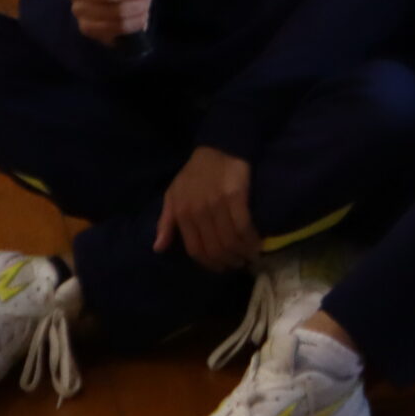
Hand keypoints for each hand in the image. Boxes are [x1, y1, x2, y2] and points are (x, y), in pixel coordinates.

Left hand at [154, 146, 258, 270]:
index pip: (195, 249)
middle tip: (238, 264)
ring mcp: (217, 204)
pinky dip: (251, 240)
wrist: (219, 148)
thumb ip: (165, 222)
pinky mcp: (236, 196)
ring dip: (241, 254)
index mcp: (182, 213)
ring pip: (230, 241)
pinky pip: (244, 226)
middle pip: (215, 248)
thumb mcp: (172, 195)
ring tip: (249, 257)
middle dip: (228, 262)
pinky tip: (256, 244)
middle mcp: (198, 212)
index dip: (209, 263)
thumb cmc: (194, 173)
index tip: (221, 267)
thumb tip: (158, 248)